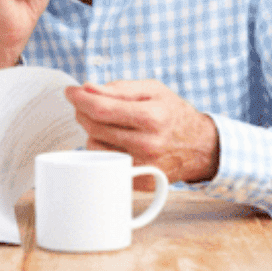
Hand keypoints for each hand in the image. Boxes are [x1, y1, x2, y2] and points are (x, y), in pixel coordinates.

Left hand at [64, 80, 220, 187]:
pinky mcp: (140, 183)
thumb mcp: (152, 90)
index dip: (79, 98)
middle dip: (83, 111)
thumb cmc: (173, 113)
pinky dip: (102, 150)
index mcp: (151, 117)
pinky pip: (104, 164)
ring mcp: (143, 166)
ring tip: (107, 124)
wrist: (201, 147)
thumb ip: (119, 88)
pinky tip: (114, 141)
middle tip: (86, 104)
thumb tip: (87, 88)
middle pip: (93, 127)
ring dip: (92, 132)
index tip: (70, 91)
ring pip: (94, 147)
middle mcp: (147, 144)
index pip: (101, 109)